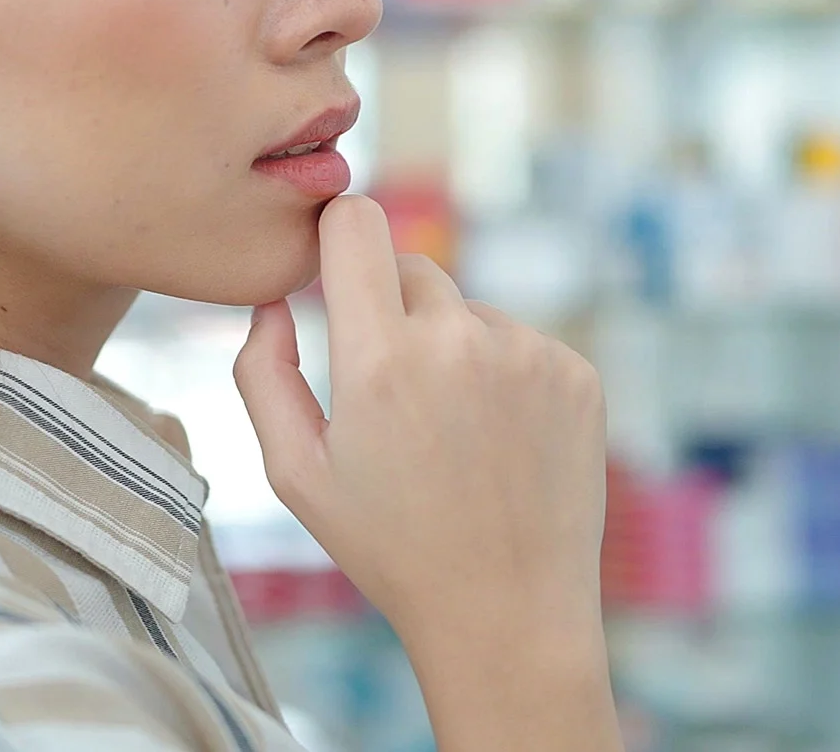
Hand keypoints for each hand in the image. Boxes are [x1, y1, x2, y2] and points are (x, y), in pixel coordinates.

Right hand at [235, 195, 618, 751]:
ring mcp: (528, 354)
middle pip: (410, 267)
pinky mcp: (577, 373)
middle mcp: (459, 341)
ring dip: (451, 349)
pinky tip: (498, 446)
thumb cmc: (390, 549)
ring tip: (452, 440)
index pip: (356, 224)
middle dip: (390, 312)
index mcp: (380, 360)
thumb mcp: (295, 473)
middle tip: (391, 398)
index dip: (337, 234)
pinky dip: (504, 377)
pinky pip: (522, 343)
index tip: (331, 262)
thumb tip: (275, 301)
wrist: (508, 615)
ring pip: (468, 311)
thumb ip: (263, 372)